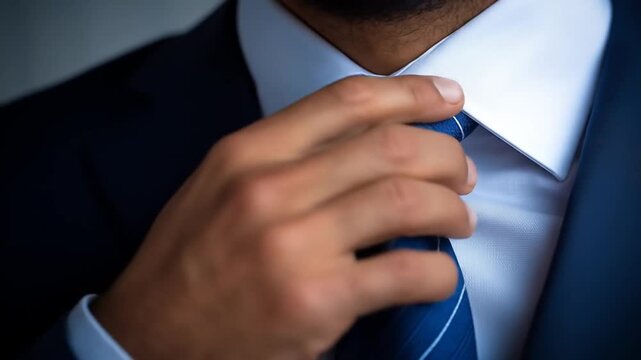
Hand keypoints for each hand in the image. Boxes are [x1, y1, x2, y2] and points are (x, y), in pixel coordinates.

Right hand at [93, 75, 476, 359]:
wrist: (149, 338)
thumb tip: (366, 145)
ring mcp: (294, 244)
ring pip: (408, 200)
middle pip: (390, 146)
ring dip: (451, 208)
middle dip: (445, 156)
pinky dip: (439, 272)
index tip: (445, 99)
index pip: (346, 101)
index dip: (409, 93)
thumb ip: (286, 157)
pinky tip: (437, 275)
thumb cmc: (188, 264)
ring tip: (460, 218)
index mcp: (247, 153)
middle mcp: (270, 188)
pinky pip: (407, 272)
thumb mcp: (221, 187)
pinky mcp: (316, 300)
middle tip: (460, 173)